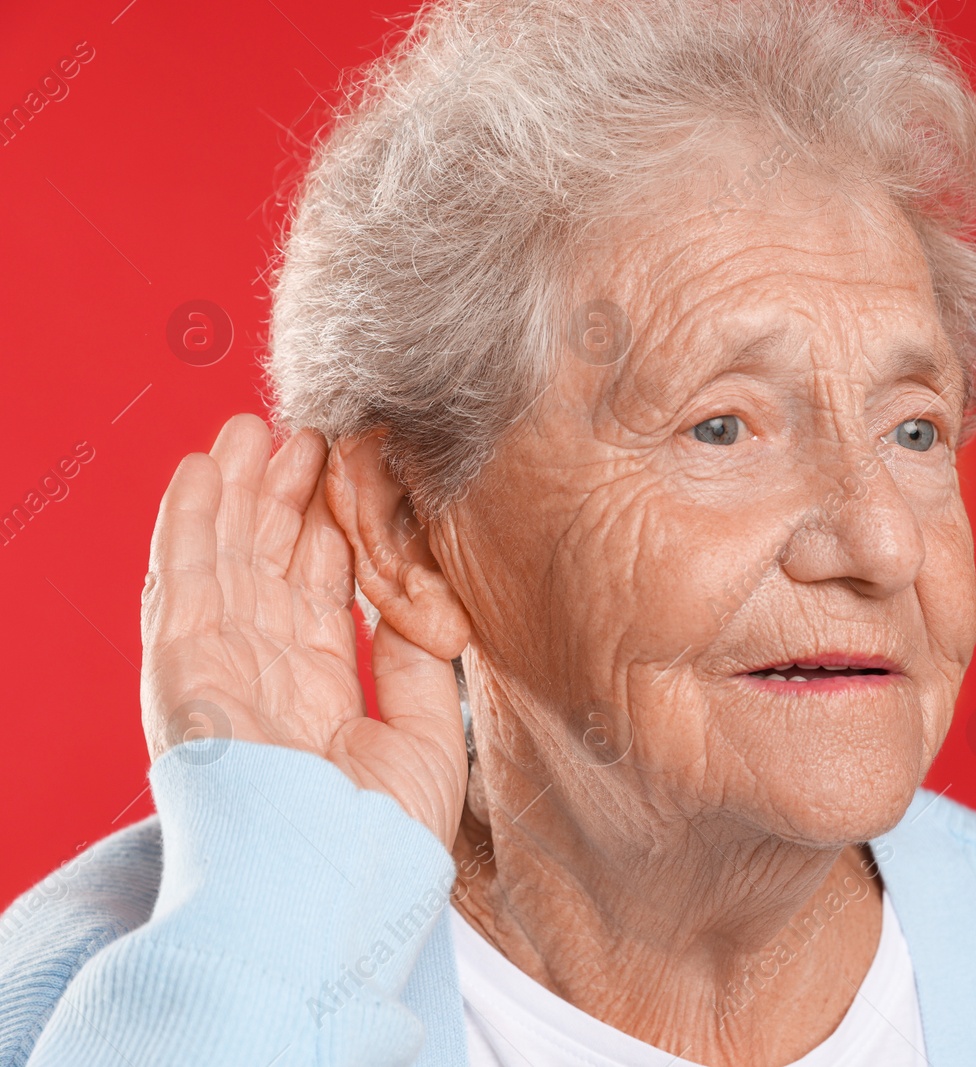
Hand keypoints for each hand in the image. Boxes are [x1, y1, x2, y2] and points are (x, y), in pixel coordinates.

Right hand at [140, 413, 467, 846]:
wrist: (330, 890)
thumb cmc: (379, 839)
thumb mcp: (423, 737)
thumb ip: (416, 665)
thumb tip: (416, 604)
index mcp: (316, 699)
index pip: (319, 597)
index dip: (328, 534)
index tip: (345, 479)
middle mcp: (262, 680)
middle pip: (267, 567)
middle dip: (282, 500)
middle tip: (304, 433)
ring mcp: (218, 672)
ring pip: (224, 559)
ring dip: (236, 493)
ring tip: (255, 430)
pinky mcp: (183, 668)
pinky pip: (182, 579)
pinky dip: (189, 521)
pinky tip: (202, 471)